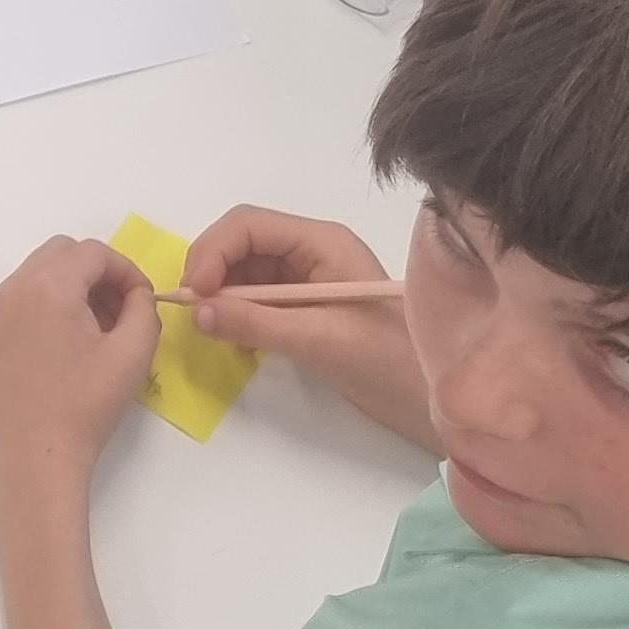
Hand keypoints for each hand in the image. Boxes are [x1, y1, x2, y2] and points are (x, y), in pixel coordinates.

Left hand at [0, 236, 162, 480]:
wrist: (35, 458)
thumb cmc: (86, 406)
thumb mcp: (133, 354)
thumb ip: (143, 309)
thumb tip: (135, 295)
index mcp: (47, 286)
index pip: (94, 252)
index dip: (126, 270)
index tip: (142, 301)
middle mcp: (13, 289)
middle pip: (61, 254)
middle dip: (97, 274)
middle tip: (119, 313)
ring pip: (39, 276)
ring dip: (72, 289)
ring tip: (96, 332)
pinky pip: (20, 302)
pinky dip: (47, 308)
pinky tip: (66, 349)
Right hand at [182, 205, 433, 450]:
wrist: (433, 403)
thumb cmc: (388, 363)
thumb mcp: (320, 341)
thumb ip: (256, 323)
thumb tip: (196, 311)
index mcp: (322, 242)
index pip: (249, 225)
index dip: (213, 251)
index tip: (194, 293)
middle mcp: (313, 251)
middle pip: (242, 243)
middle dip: (212, 271)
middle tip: (194, 312)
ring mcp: (309, 279)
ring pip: (244, 271)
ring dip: (222, 295)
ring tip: (213, 328)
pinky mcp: (305, 308)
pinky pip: (256, 298)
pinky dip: (236, 314)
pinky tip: (234, 338)